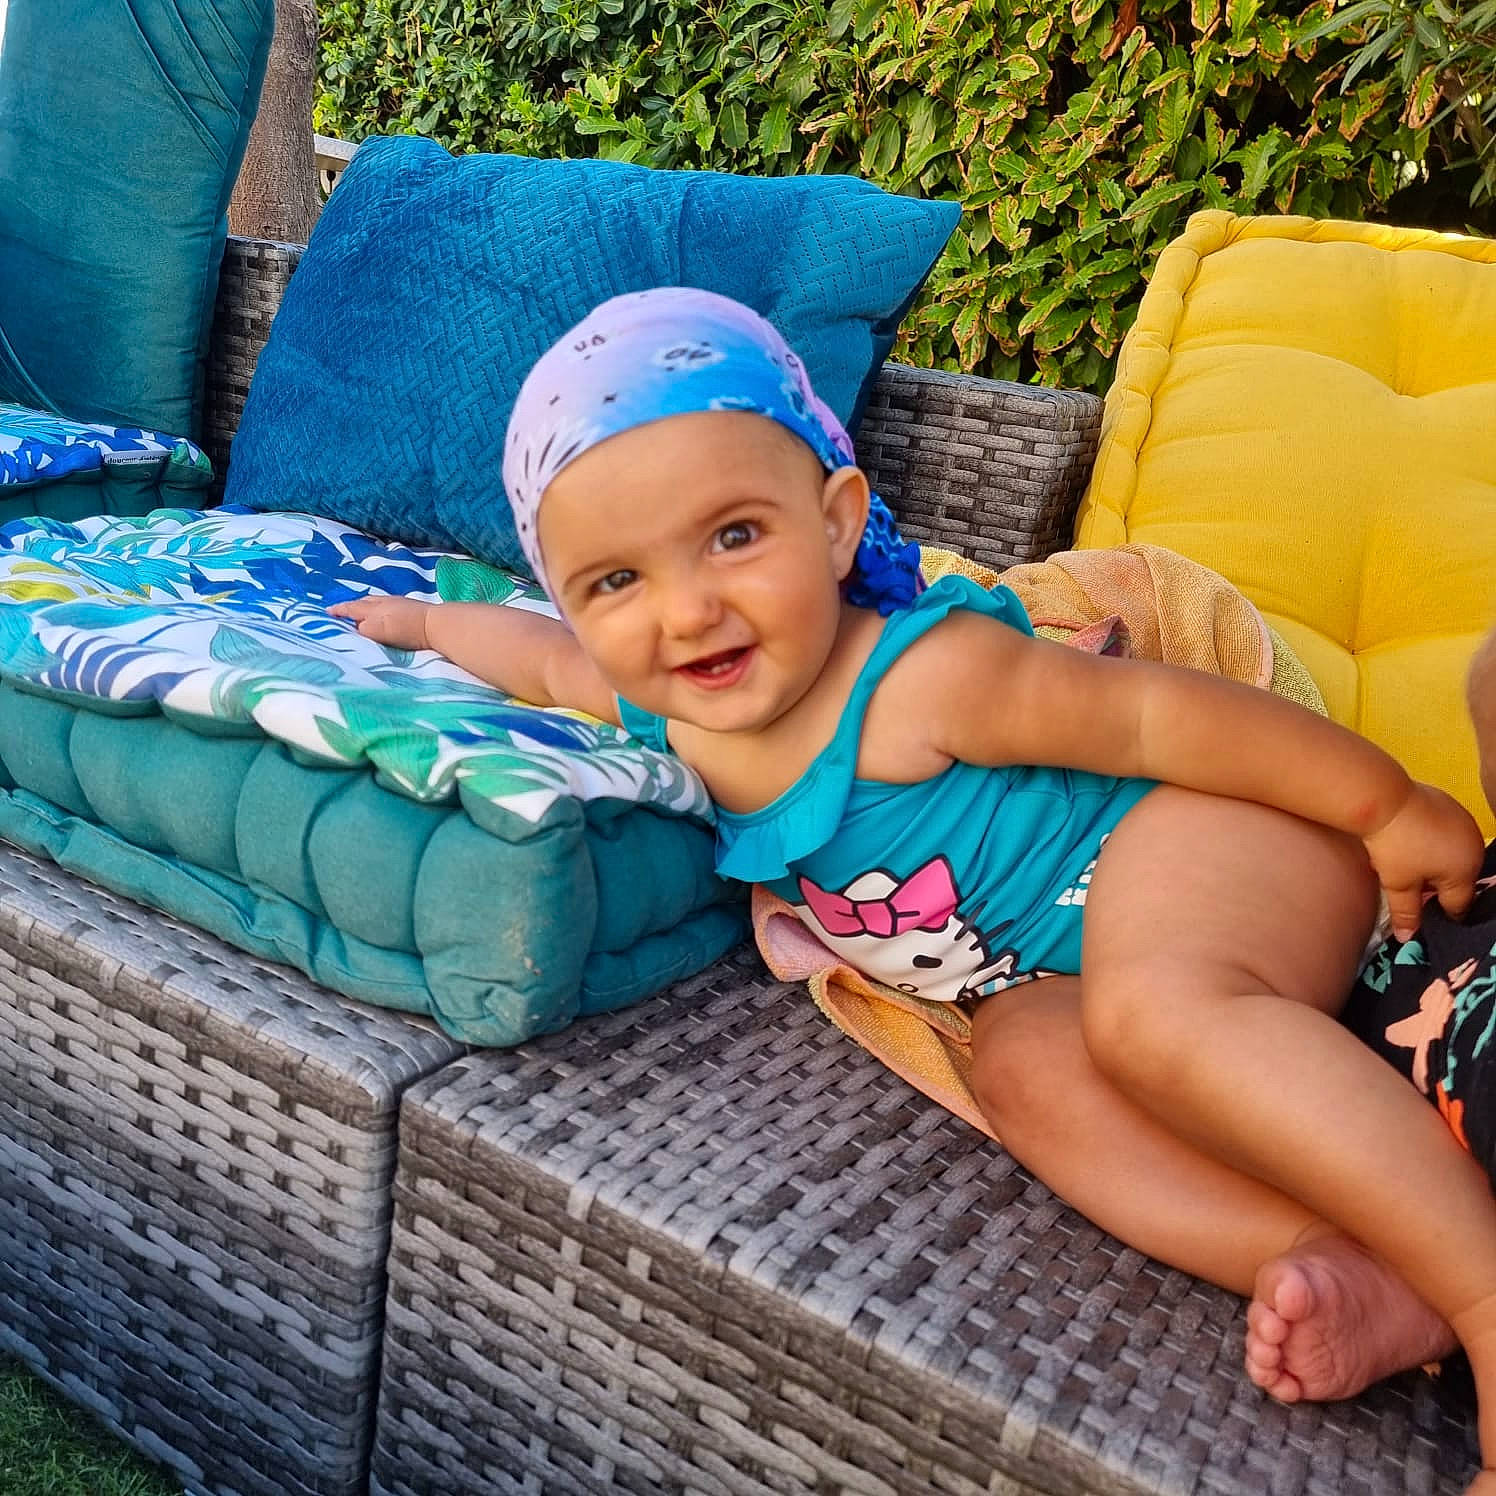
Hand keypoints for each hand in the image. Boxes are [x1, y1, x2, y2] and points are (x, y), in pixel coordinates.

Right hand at [329, 595, 432, 650]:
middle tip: (344, 609)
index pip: (352, 608)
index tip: (328, 611)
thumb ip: (364, 629)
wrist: (437, 624)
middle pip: (365, 602)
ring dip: (368, 606)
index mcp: (374, 608)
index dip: (339, 610)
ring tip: (364, 611)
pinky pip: (390, 605)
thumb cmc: (407, 629)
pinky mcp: (413, 608)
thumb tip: (356, 628)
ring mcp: (400, 603)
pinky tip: (388, 614)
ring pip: (378, 602)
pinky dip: (382, 608)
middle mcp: (385, 602)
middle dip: (353, 606)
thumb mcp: (380, 631)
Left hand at [1363, 781, 1484, 939]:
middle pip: (1456, 879)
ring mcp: (1466, 824)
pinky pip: (1447, 833)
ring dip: (1432, 863)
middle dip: (1434, 886)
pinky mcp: (1453, 806)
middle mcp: (1473, 848)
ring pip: (1452, 855)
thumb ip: (1407, 913)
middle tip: (1405, 883)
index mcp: (1465, 871)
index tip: (1423, 913)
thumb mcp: (1398, 884)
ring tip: (1403, 858)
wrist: (1383, 797)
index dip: (1439, 912)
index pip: (1457, 904)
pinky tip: (1409, 839)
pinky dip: (1432, 841)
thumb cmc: (1393, 844)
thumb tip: (1408, 938)